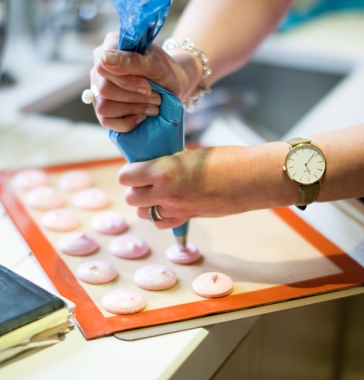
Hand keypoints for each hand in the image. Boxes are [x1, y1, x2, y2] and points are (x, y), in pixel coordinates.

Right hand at [91, 32, 199, 132]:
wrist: (174, 84)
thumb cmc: (165, 70)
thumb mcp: (155, 64)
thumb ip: (131, 60)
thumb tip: (104, 58)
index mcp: (110, 46)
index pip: (102, 67)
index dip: (125, 81)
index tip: (148, 86)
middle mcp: (100, 67)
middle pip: (104, 89)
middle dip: (133, 97)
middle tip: (156, 97)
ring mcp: (98, 88)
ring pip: (102, 106)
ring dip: (132, 109)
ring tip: (153, 106)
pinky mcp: (102, 106)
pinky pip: (105, 120)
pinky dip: (127, 122)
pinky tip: (141, 116)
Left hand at [118, 146, 257, 228]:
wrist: (253, 177)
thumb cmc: (226, 159)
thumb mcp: (189, 155)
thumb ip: (167, 164)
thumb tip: (152, 169)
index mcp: (163, 170)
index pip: (126, 177)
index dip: (130, 173)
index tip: (136, 169)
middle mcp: (166, 192)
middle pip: (131, 198)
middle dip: (136, 190)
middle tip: (146, 181)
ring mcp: (176, 208)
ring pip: (144, 213)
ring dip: (147, 204)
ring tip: (159, 193)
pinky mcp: (188, 218)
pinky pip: (162, 223)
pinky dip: (161, 216)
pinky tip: (171, 205)